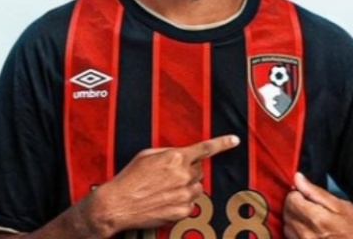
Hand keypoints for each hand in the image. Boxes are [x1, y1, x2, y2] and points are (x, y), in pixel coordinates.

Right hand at [88, 135, 239, 235]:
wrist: (117, 204)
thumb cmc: (129, 178)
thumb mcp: (147, 155)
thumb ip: (168, 152)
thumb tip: (182, 155)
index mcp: (175, 157)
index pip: (204, 149)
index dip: (222, 144)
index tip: (235, 140)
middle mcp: (183, 174)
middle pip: (198, 170)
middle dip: (188, 172)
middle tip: (169, 177)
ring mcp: (184, 194)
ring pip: (197, 188)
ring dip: (187, 187)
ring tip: (166, 190)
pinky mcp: (182, 211)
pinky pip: (191, 204)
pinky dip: (182, 202)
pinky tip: (165, 201)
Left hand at [284, 172, 352, 238]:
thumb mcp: (342, 206)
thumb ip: (315, 192)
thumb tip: (297, 177)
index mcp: (317, 219)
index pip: (291, 199)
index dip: (297, 194)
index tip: (305, 196)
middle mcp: (307, 234)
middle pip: (287, 213)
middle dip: (294, 206)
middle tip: (309, 208)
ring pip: (286, 227)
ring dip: (294, 220)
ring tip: (310, 221)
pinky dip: (295, 233)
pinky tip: (309, 232)